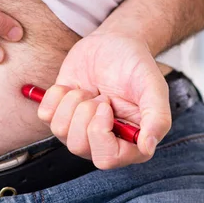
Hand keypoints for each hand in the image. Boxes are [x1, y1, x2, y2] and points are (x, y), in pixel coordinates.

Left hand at [37, 32, 171, 169]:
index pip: (106, 159)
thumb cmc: (136, 65)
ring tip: (90, 90)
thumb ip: (157, 118)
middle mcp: (103, 142)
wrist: (114, 43)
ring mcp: (79, 130)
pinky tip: (74, 87)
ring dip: (73, 102)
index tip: (106, 105)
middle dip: (86, 113)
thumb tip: (147, 147)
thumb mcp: (153, 87)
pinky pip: (45, 115)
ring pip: (59, 131)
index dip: (100, 132)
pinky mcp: (60, 114)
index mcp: (130, 143)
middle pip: (79, 146)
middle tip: (101, 95)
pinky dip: (57, 95)